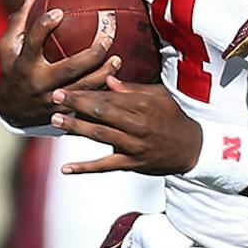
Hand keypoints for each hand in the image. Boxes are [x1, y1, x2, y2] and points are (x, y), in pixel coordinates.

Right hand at [0, 0, 117, 128]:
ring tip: (117, 59)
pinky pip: (86, 100)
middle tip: (107, 38)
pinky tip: (114, 77)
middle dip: (92, 54)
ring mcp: (52, 98)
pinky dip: (101, 89)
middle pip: (69, 68)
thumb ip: (18, 23)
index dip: (45, 26)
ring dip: (103, 73)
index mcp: (23, 63)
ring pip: (84, 87)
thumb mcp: (7, 49)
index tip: (60, 12)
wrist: (11, 111)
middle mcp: (38, 82)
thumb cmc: (12, 71)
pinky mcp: (63, 111)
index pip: (33, 42)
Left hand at [53, 76, 201, 175]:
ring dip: (76, 128)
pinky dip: (85, 168)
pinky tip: (66, 168)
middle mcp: (137, 124)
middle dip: (76, 104)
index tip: (65, 86)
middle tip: (54, 98)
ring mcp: (134, 145)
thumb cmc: (174, 118)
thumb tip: (108, 79)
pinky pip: (105, 166)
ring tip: (55, 121)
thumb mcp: (159, 96)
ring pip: (100, 135)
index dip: (85, 92)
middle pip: (101, 112)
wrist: (193, 148)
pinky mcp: (132, 163)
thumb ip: (133, 89)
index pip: (108, 96)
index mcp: (143, 105)